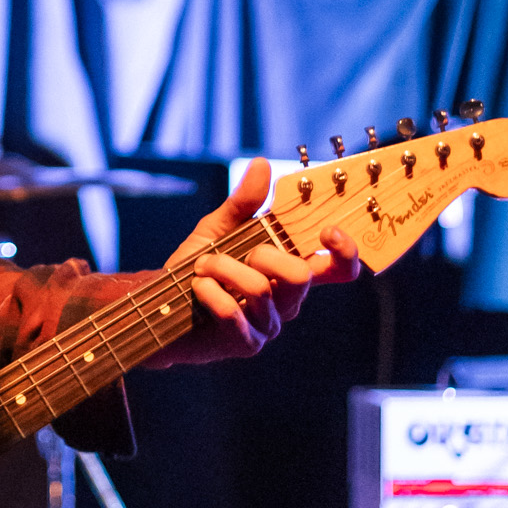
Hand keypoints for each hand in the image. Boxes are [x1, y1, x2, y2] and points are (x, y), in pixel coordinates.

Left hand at [146, 157, 359, 369]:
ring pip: (261, 290)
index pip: (339, 268)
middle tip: (231, 253)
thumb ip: (243, 202)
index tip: (326, 230)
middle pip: (301, 275)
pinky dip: (209, 292)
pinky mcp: (247, 343)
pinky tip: (197, 286)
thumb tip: (263, 164)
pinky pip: (234, 312)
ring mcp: (270, 324)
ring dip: (223, 269)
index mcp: (291, 270)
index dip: (345, 251)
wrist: (161, 306)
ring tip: (201, 268)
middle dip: (261, 254)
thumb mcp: (218, 228)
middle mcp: (288, 300)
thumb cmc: (198, 268)